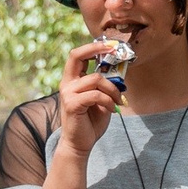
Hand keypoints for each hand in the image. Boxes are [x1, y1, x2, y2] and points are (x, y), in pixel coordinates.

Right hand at [57, 40, 128, 155]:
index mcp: (73, 80)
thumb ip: (106, 86)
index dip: (93, 47)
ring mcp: (68, 93)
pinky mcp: (72, 104)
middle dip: (96, 50)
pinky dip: (108, 101)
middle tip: (113, 50)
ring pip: (96, 79)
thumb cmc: (91, 122)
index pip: (77, 55)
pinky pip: (96, 94)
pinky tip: (111, 109)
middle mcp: (67, 84)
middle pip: (76, 56)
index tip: (110, 44)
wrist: (79, 144)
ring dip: (113, 89)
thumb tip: (120, 70)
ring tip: (118, 101)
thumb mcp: (102, 99)